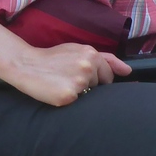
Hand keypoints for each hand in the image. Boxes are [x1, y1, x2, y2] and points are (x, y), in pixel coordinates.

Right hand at [2, 42, 131, 106]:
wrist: (26, 65)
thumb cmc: (53, 58)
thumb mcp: (78, 51)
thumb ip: (106, 59)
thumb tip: (128, 71)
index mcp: (91, 54)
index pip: (108, 75)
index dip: (95, 79)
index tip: (80, 76)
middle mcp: (87, 67)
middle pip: (100, 86)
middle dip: (88, 86)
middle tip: (68, 78)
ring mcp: (79, 82)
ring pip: (89, 96)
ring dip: (79, 93)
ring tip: (62, 83)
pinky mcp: (69, 96)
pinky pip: (77, 104)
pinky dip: (69, 100)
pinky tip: (57, 91)